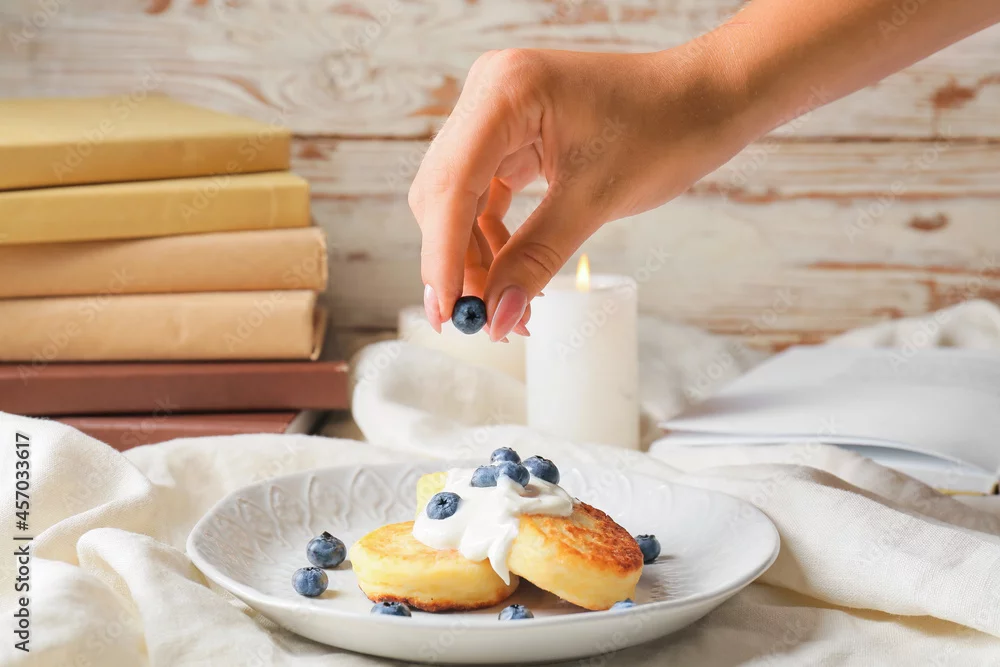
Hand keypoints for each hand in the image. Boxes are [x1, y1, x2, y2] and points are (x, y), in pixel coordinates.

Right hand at [408, 46, 756, 340]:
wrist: (705, 100)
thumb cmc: (665, 128)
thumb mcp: (596, 201)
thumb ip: (536, 258)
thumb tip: (496, 316)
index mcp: (506, 90)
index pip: (451, 184)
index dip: (442, 255)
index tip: (448, 313)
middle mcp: (489, 92)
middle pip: (443, 193)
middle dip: (454, 261)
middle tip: (470, 322)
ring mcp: (496, 112)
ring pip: (458, 200)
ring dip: (474, 257)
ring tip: (503, 309)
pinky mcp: (509, 133)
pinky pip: (482, 195)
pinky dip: (491, 239)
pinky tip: (508, 277)